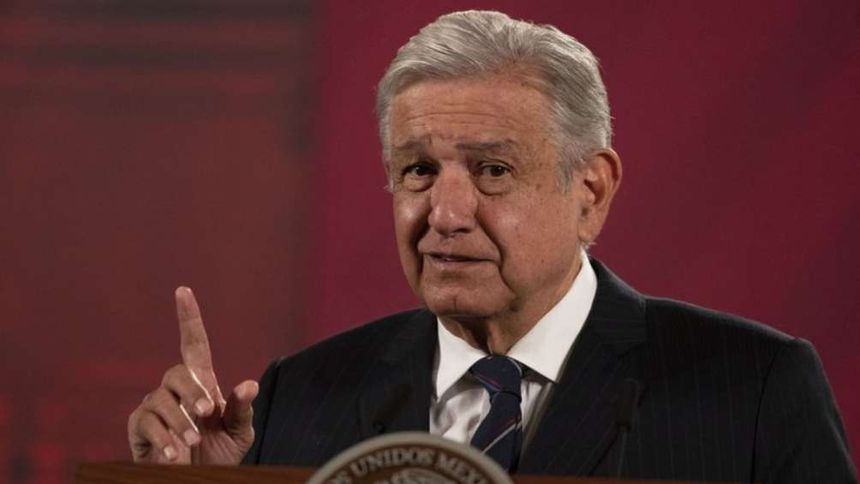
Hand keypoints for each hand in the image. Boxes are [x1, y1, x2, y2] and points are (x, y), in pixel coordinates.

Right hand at [128, 287, 258, 463]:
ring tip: (192, 443)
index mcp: (203, 384)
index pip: (194, 344)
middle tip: (207, 413)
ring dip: (180, 422)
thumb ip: (241, 409)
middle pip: (178, 372)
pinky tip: (173, 454)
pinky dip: (163, 439)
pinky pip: (147, 422)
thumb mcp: (238, 433)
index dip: (189, 318)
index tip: (183, 291)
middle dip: (194, 392)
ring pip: (162, 399)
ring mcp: (155, 406)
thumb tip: (249, 384)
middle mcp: (176, 390)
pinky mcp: (139, 426)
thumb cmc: (219, 454)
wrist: (198, 481)